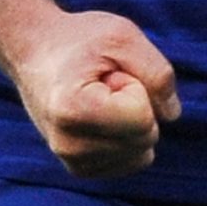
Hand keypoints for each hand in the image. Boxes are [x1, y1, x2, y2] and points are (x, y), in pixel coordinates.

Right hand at [9, 8, 178, 178]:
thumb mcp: (123, 37)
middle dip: (136, 105)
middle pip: (146, 138)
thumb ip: (158, 73)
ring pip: (143, 154)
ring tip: (100, 98)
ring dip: (131, 123)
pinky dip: (127, 138)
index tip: (107, 73)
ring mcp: (72, 161)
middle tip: (103, 84)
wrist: (34, 51)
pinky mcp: (80, 168)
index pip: (143, 117)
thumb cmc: (79, 40)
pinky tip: (100, 116)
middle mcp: (68, 145)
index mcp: (72, 110)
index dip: (136, 86)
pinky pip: (131, 161)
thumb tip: (171, 115)